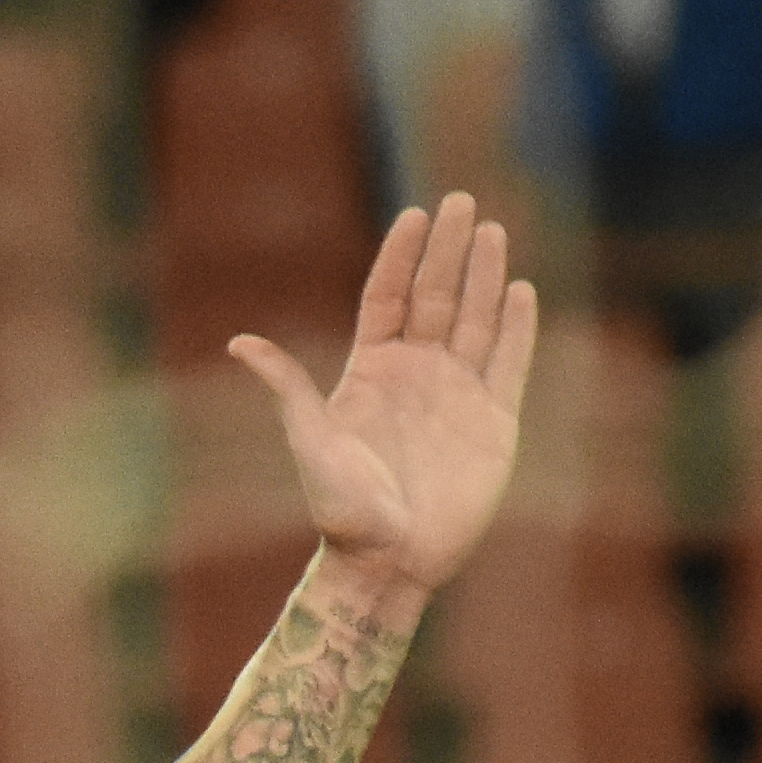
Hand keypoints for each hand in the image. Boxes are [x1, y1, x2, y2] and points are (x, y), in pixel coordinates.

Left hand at [225, 194, 534, 609]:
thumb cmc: (341, 509)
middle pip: (436, 297)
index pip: (389, 297)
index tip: (415, 215)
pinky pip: (509, 365)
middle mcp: (416, 373)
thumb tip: (240, 343)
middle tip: (463, 201)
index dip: (401, 256)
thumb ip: (288, 389)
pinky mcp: (494, 422)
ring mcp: (457, 393)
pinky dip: (517, 330)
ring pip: (475, 321)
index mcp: (371, 370)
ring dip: (485, 277)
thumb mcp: (310, 442)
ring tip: (493, 232)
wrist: (388, 561)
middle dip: (449, 250)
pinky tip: (521, 292)